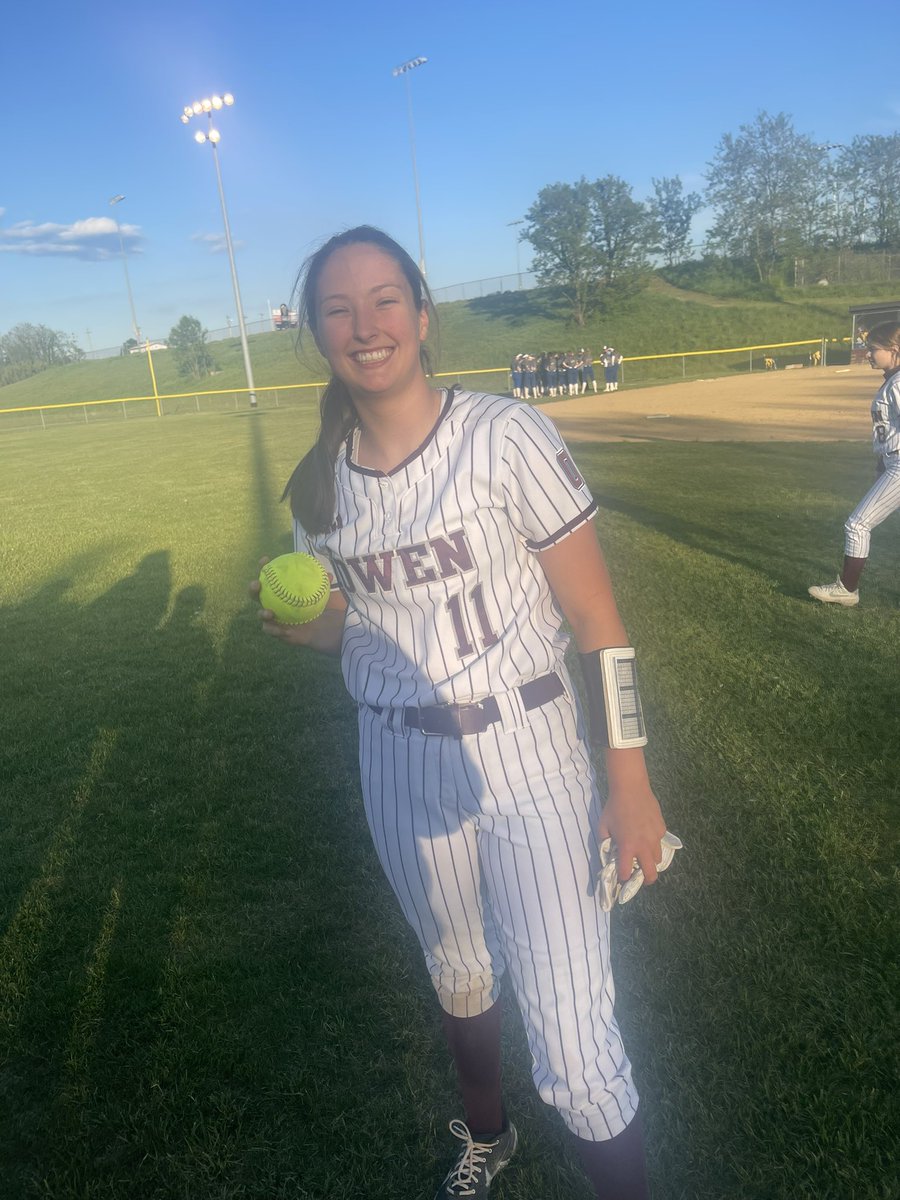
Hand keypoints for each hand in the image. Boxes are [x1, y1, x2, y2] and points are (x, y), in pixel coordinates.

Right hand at [249, 557, 318, 646]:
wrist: (320, 627)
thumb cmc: (318, 607)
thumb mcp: (323, 594)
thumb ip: (324, 585)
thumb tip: (328, 574)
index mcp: (280, 590)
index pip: (269, 577)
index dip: (263, 567)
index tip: (265, 559)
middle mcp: (272, 602)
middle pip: (256, 595)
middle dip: (253, 588)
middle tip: (256, 584)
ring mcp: (272, 617)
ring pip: (261, 615)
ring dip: (262, 613)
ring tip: (269, 612)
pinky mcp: (275, 631)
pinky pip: (271, 631)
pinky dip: (276, 630)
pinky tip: (285, 631)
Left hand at [598, 759, 666, 884]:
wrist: (631, 788)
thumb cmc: (614, 807)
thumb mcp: (603, 826)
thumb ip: (605, 844)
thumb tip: (609, 855)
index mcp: (627, 846)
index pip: (626, 873)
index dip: (623, 878)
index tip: (621, 877)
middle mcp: (644, 846)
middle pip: (651, 874)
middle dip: (645, 880)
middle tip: (639, 877)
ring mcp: (655, 838)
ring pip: (658, 860)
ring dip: (650, 861)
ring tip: (643, 853)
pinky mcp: (662, 829)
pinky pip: (660, 843)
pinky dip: (654, 843)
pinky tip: (646, 833)